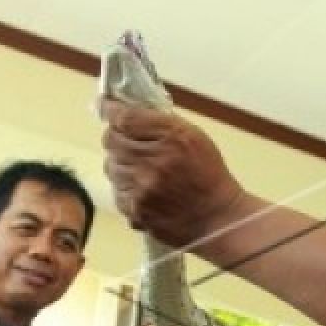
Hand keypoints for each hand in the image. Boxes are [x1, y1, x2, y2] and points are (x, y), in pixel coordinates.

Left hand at [100, 101, 247, 247]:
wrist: (218, 218)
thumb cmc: (208, 173)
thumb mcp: (193, 136)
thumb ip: (161, 122)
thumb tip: (127, 110)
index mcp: (170, 138)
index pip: (124, 118)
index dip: (111, 109)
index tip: (106, 106)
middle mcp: (152, 162)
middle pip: (111, 141)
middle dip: (118, 138)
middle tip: (131, 143)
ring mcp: (141, 189)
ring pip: (111, 167)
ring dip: (121, 165)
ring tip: (142, 171)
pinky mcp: (136, 211)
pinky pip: (117, 192)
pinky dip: (126, 189)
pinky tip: (144, 191)